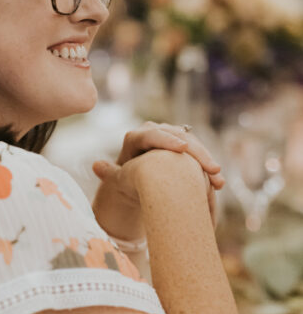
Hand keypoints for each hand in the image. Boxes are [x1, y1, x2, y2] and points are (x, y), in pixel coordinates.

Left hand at [92, 123, 222, 233]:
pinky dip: (207, 166)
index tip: (182, 148)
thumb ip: (109, 173)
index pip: (152, 134)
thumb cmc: (126, 181)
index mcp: (136, 137)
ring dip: (206, 160)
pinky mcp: (183, 145)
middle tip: (211, 169)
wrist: (139, 181)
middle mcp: (154, 131)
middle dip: (196, 152)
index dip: (167, 139)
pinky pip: (198, 153)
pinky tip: (218, 182)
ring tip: (217, 179)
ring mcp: (170, 136)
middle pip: (177, 137)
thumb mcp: (117, 179)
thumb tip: (95, 165)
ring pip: (192, 143)